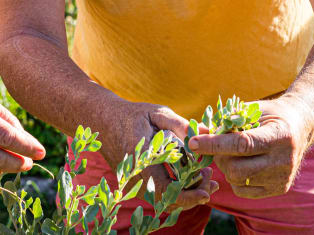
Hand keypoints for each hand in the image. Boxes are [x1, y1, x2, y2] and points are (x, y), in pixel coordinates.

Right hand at [99, 101, 217, 209]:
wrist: (103, 120)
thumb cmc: (132, 115)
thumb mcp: (157, 114)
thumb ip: (181, 125)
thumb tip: (207, 131)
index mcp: (141, 159)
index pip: (165, 189)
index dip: (188, 196)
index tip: (206, 191)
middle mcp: (135, 176)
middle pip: (168, 199)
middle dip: (193, 195)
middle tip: (211, 181)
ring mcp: (133, 182)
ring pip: (164, 200)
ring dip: (186, 194)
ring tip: (204, 179)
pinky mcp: (134, 183)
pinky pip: (158, 194)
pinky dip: (175, 191)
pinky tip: (189, 180)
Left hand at [187, 95, 311, 197]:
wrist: (300, 127)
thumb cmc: (270, 115)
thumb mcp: (250, 110)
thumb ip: (226, 121)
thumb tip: (197, 131)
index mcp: (279, 135)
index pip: (241, 144)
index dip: (214, 144)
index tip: (192, 142)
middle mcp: (284, 160)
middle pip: (237, 168)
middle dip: (218, 157)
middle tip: (216, 147)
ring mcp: (282, 177)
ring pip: (238, 181)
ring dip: (225, 168)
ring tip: (229, 154)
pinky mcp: (279, 188)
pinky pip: (244, 191)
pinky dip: (234, 179)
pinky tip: (239, 165)